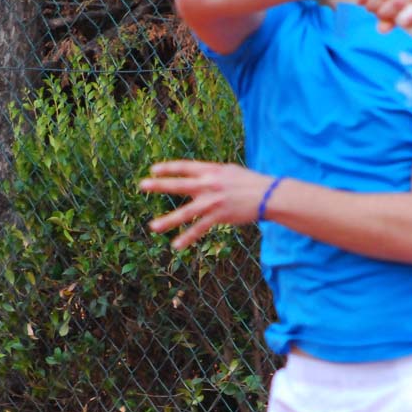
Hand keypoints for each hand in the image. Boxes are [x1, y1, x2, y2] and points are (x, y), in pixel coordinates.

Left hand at [140, 160, 273, 249]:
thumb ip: (213, 173)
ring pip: (186, 212)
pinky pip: (200, 228)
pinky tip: (176, 245)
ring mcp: (213, 201)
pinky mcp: (220, 216)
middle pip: (180, 185)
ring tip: (152, 226)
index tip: (153, 169)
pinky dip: (187, 237)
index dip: (168, 168)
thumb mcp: (230, 172)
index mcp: (212, 171)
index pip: (185, 167)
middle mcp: (210, 184)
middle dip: (159, 185)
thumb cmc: (251, 183)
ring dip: (168, 220)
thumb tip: (200, 175)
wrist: (269, 195)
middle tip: (142, 185)